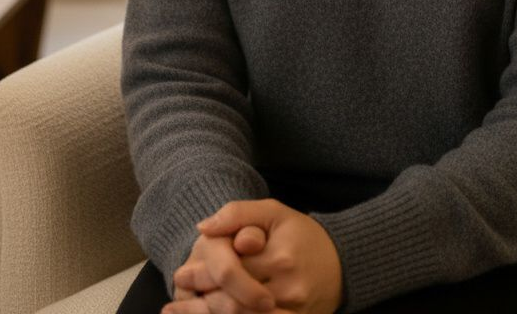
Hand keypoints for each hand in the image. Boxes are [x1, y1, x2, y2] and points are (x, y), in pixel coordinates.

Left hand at [168, 198, 343, 313]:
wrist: (343, 261)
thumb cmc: (302, 234)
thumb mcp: (274, 212)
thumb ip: (238, 214)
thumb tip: (203, 228)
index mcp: (280, 257)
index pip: (231, 269)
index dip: (202, 275)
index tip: (180, 275)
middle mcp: (286, 288)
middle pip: (233, 302)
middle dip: (200, 303)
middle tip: (174, 303)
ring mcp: (292, 312)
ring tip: (187, 313)